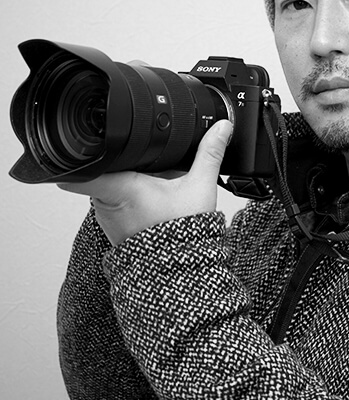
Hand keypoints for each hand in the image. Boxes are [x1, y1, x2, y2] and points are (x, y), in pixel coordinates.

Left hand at [58, 119, 232, 245]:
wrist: (180, 271)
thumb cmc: (183, 234)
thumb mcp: (200, 186)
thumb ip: (210, 153)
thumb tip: (221, 128)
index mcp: (121, 187)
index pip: (80, 171)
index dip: (77, 155)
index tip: (81, 146)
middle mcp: (106, 202)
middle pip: (101, 167)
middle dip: (120, 160)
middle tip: (144, 162)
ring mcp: (107, 216)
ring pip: (107, 184)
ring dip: (124, 179)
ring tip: (150, 182)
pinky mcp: (113, 227)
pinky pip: (114, 201)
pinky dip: (128, 196)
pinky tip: (150, 198)